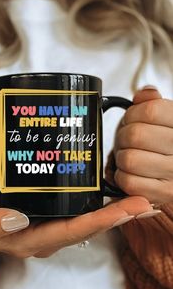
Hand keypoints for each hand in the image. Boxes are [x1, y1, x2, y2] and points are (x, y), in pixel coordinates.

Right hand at [0, 190, 154, 260]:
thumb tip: (17, 220)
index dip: (101, 221)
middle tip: (147, 203)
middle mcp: (48, 235)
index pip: (73, 231)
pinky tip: (120, 190)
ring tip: (145, 200)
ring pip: (91, 219)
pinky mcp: (53, 211)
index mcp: (32, 240)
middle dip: (120, 216)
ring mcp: (51, 225)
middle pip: (90, 227)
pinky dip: (103, 201)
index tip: (125, 210)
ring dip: (118, 210)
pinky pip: (83, 209)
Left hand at [114, 87, 172, 204]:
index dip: (132, 114)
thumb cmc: (163, 142)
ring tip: (130, 157)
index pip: (150, 110)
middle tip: (126, 141)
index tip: (132, 119)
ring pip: (129, 159)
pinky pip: (128, 182)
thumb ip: (152, 101)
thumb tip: (144, 95)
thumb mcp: (164, 117)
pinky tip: (131, 173)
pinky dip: (122, 177)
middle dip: (123, 137)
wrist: (172, 173)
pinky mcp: (163, 194)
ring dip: (122, 158)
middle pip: (135, 135)